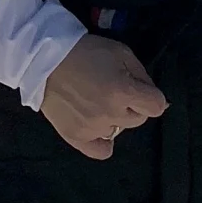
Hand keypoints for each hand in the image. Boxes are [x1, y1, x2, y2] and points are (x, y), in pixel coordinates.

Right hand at [41, 35, 167, 159]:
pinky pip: (101, 151)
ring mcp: (93, 129)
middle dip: (133, 105)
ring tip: (98, 102)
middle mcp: (110, 113)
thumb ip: (141, 75)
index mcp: (123, 91)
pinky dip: (103, 141)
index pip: (156, 106)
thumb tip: (155, 97)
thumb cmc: (87, 50)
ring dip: (115, 119)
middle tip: (115, 91)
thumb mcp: (120, 51)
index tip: (141, 91)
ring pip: (119, 131)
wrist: (45, 58)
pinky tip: (98, 128)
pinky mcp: (76, 138)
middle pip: (138, 119)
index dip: (151, 97)